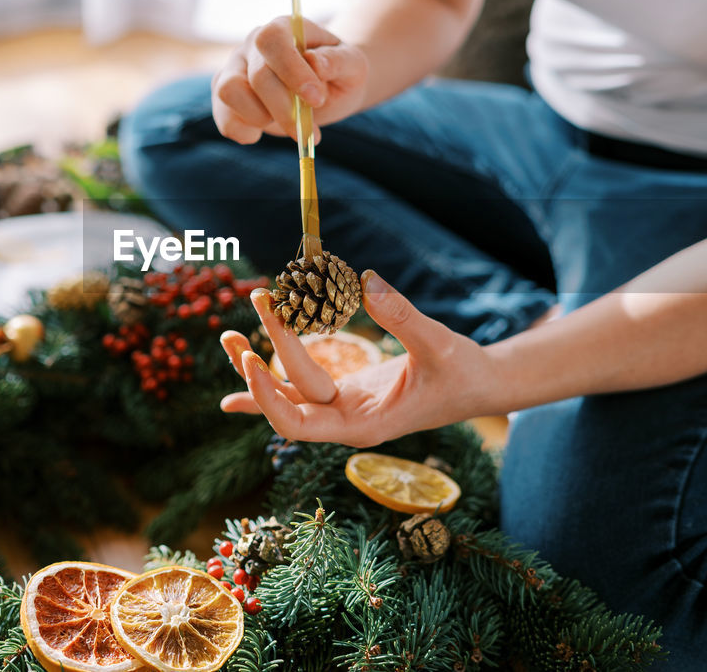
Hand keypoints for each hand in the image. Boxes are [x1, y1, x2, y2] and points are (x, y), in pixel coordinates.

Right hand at [211, 15, 367, 143]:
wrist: (327, 89)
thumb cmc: (339, 71)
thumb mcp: (352, 64)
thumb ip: (337, 60)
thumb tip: (315, 63)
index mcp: (283, 28)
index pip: (272, 39)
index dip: (291, 70)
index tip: (316, 99)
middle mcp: (253, 45)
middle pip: (258, 75)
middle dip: (286, 110)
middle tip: (311, 132)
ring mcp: (234, 70)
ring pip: (228, 91)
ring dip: (261, 118)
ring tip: (287, 125)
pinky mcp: (226, 98)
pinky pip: (223, 118)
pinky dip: (244, 132)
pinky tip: (262, 133)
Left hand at [219, 271, 503, 446]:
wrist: (480, 386)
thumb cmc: (463, 372)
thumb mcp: (437, 343)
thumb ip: (403, 316)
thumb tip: (367, 281)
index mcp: (361, 425)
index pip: (298, 422)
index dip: (268, 397)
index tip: (249, 359)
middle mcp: (343, 423)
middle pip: (283, 403)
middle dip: (254, 368)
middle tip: (239, 321)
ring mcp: (341, 410)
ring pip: (286, 396)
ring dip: (253, 371)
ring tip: (226, 335)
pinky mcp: (343, 394)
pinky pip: (297, 392)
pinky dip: (267, 389)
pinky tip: (233, 394)